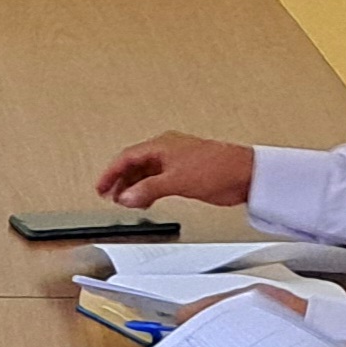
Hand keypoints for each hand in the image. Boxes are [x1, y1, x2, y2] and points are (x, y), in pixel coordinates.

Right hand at [94, 132, 254, 208]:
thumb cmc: (218, 169)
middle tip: (109, 196)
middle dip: (120, 180)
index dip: (110, 173)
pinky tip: (147, 199)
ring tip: (125, 201)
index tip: (100, 187)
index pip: (126, 157)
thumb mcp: (176, 181)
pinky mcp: (186, 174)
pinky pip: (158, 180)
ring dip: (134, 187)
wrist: (245, 175)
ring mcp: (176, 162)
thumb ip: (148, 189)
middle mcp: (167, 150)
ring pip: (146, 173)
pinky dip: (148, 190)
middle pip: (134, 164)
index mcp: (162, 145)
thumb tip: (126, 197)